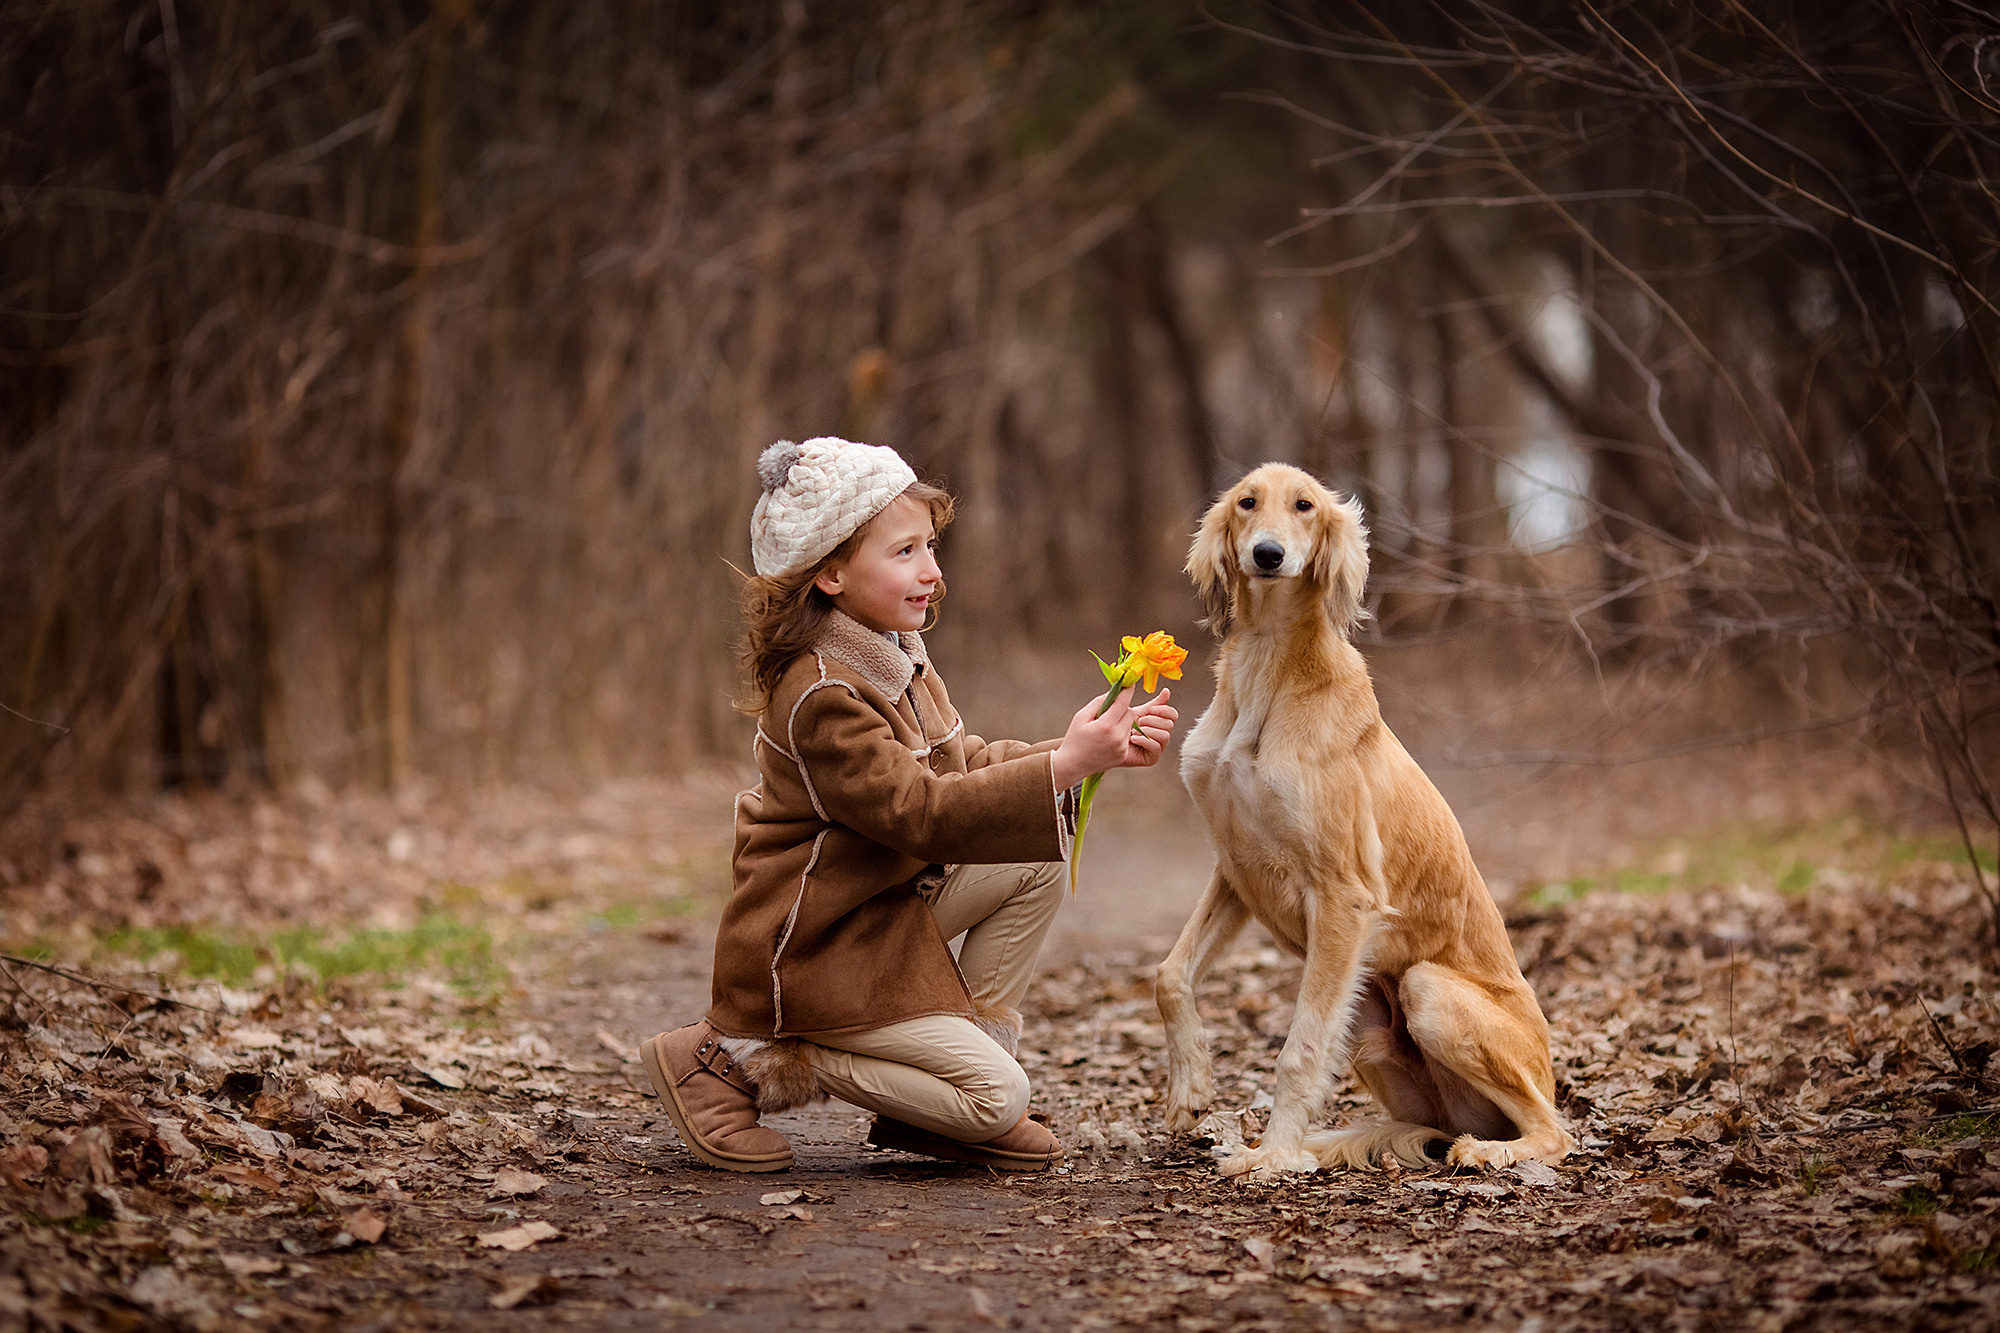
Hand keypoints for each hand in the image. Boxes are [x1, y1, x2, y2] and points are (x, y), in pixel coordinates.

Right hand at [1050, 687, 1178, 788]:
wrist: (1072, 765)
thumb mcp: (1081, 716)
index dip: (1127, 691)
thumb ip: (1098, 702)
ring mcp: (1121, 747)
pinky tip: (1108, 737)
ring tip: (1107, 726)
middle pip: (1130, 712)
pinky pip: (1128, 736)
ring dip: (1123, 721)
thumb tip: (1113, 692)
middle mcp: (1117, 737)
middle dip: (1122, 708)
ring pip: (1131, 725)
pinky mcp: (1123, 754)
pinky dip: (1121, 733)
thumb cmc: (1074, 738)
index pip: (1123, 702)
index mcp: (1105, 725)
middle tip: (1110, 711)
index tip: (1129, 684)